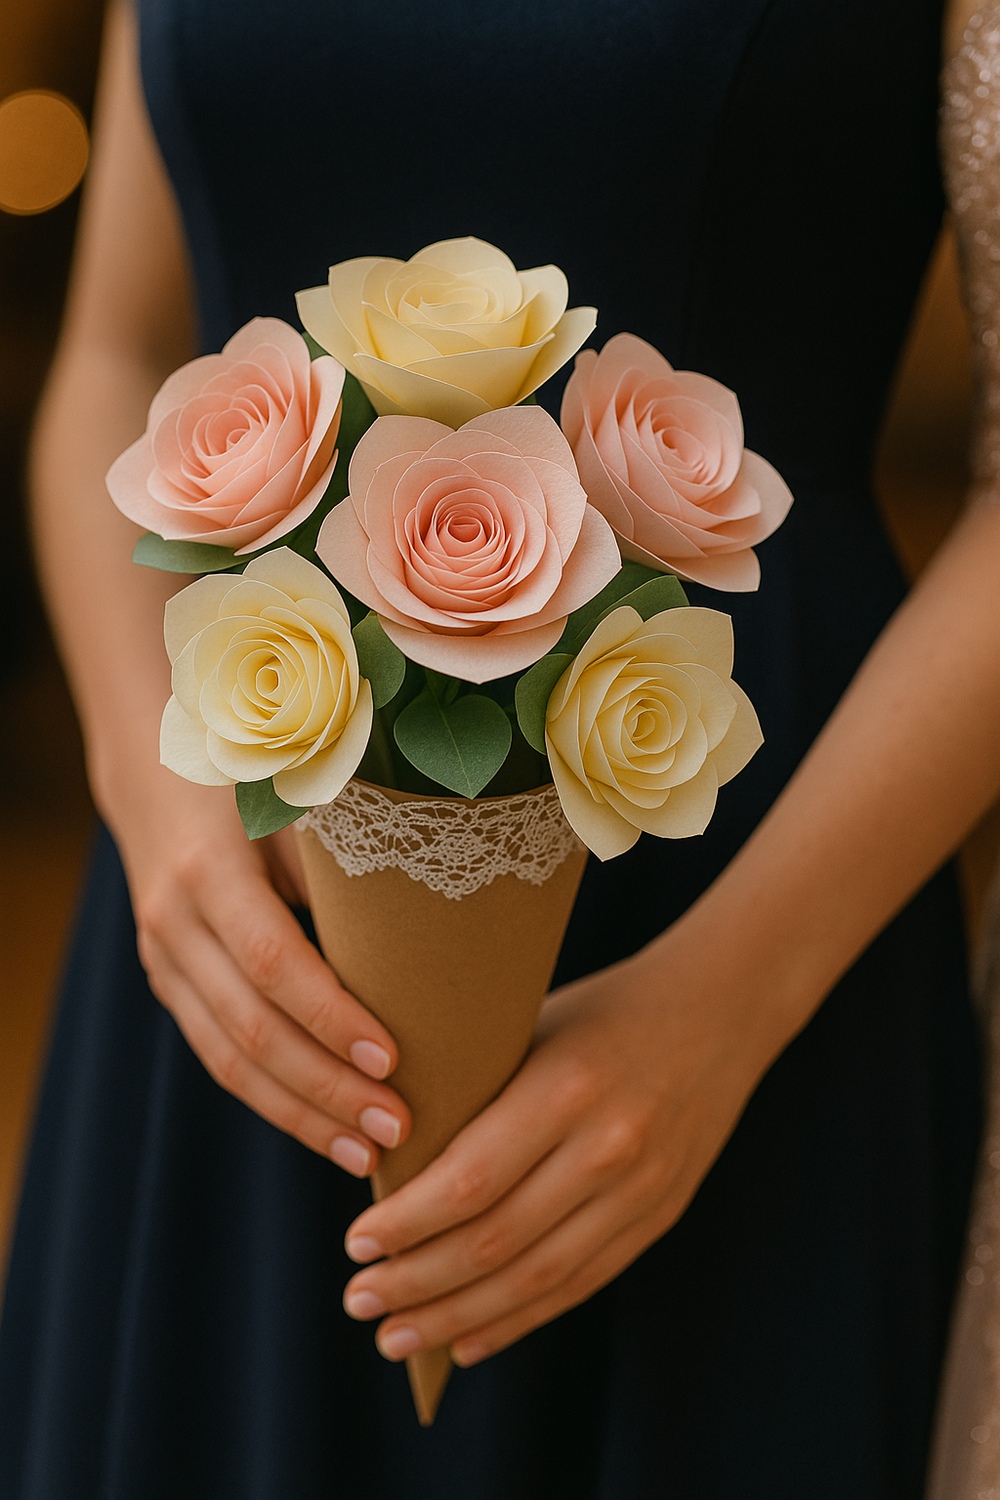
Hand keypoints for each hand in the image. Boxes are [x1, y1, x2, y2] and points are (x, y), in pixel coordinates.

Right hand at [116, 771, 410, 1175]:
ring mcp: (164, 960)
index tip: (394, 1058)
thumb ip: (344, 863)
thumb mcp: (298, 799)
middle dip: (327, 1088)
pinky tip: (327, 1132)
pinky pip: (219, 1058)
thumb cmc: (258, 780)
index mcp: (210, 870)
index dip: (331, 1018)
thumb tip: (430, 933)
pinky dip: (275, 1103)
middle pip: (251, 1029)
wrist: (161, 777)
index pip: (273, 963)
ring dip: (302, 1115)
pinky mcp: (171, 986)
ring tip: (369, 1155)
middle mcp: (174, 922)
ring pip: (228, 1060)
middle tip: (400, 1127)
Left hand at [339, 928, 780, 1364]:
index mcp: (566, 1087)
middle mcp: (608, 1147)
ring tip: (396, 1336)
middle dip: (417, 1282)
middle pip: (496, 1241)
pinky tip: (468, 1341)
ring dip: (458, 1317)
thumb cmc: (604, 1007)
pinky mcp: (660, 1217)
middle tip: (358, 1301)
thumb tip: (388, 1155)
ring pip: (536, 1278)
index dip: (406, 1226)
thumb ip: (476, 1090)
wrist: (720, 1010)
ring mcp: (642, 1191)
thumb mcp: (533, 1025)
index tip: (354, 1245)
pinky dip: (519, 1319)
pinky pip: (581, 1283)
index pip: (469, 1181)